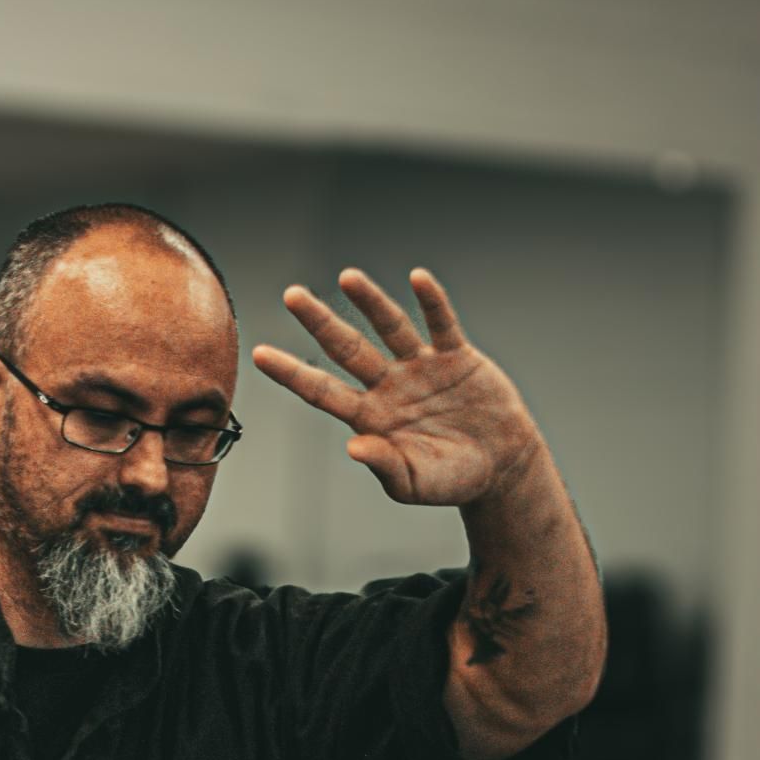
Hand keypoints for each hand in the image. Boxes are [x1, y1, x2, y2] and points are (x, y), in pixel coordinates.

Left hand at [251, 267, 545, 507]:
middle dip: (320, 322)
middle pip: (347, 348)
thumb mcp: (414, 482)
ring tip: (347, 277)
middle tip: (292, 295)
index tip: (259, 354)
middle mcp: (389, 385)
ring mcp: (421, 366)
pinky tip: (418, 279)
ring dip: (370, 301)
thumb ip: (385, 466)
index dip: (291, 373)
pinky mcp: (457, 357)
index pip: (322, 390)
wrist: (501, 466)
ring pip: (390, 327)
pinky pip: (441, 324)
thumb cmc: (451, 479)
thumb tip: (354, 448)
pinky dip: (432, 302)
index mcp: (370, 417)